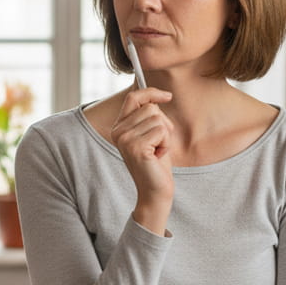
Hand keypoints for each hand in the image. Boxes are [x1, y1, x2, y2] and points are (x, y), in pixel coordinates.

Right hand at [111, 87, 173, 234]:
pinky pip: (162, 131)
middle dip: (163, 124)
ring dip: (166, 136)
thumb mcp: (152, 135)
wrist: (155, 191)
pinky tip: (158, 156)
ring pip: (158, 119)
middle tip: (159, 144)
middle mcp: (118, 132)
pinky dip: (166, 144)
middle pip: (150, 108)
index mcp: (119, 127)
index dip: (151, 92)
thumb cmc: (156, 164)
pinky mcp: (136, 147)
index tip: (167, 96)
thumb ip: (149, 116)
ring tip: (158, 151)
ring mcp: (125, 139)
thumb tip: (157, 96)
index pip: (133, 98)